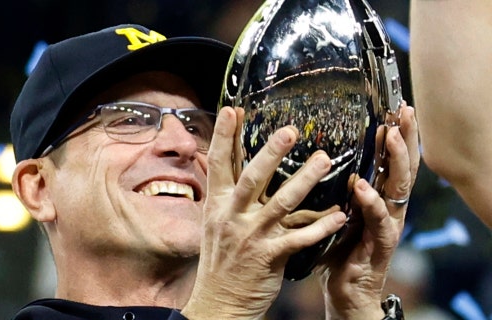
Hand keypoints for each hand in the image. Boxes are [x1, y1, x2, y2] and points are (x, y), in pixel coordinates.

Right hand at [182, 107, 346, 319]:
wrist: (220, 302)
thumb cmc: (222, 261)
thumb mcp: (217, 224)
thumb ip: (228, 196)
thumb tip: (233, 166)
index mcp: (217, 205)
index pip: (218, 164)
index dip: (223, 136)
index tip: (232, 110)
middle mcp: (232, 216)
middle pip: (252, 178)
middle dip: (270, 153)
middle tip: (290, 130)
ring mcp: (250, 236)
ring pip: (281, 204)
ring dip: (305, 180)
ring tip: (323, 160)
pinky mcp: (269, 256)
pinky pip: (299, 239)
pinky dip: (320, 227)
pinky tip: (340, 216)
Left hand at [317, 105, 419, 319]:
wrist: (344, 290)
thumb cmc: (338, 247)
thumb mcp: (333, 209)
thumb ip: (331, 185)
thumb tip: (311, 154)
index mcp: (377, 196)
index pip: (391, 159)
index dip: (396, 133)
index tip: (394, 105)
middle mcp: (388, 207)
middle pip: (402, 166)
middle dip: (405, 137)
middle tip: (403, 111)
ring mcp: (388, 226)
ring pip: (399, 189)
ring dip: (397, 162)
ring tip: (390, 137)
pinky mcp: (380, 246)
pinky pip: (380, 223)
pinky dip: (372, 204)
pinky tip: (363, 187)